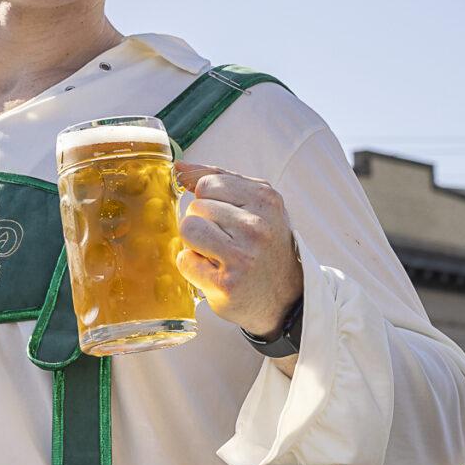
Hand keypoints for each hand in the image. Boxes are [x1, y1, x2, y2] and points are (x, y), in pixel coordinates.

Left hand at [172, 161, 302, 340]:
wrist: (286, 298)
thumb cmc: (265, 248)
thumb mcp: (255, 206)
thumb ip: (219, 180)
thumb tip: (179, 166)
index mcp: (266, 200)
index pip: (207, 184)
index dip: (209, 202)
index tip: (228, 219)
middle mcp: (257, 226)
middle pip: (195, 207)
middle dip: (202, 224)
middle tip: (226, 242)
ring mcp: (243, 256)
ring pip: (188, 229)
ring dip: (195, 244)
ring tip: (217, 255)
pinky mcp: (227, 283)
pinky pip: (185, 260)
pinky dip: (193, 268)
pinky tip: (215, 273)